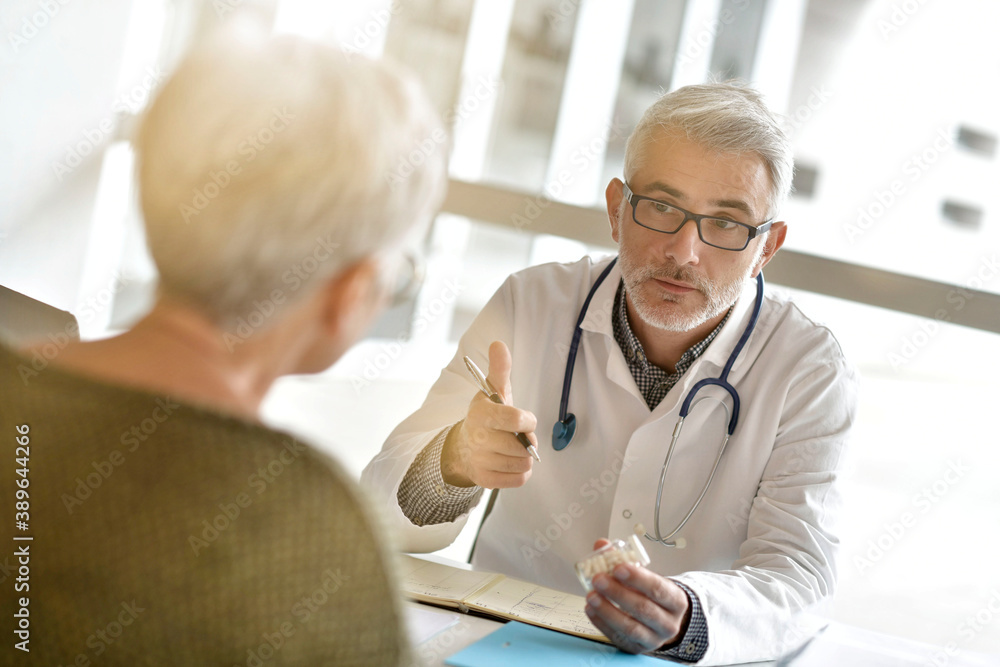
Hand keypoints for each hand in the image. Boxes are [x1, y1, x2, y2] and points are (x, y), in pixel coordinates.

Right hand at [440, 340, 537, 488]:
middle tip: (517, 436)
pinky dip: (521, 473)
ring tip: (512, 448)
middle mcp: (478, 439)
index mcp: (481, 414)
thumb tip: (499, 344)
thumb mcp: (493, 392)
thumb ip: (499, 369)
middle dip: (527, 441)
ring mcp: (480, 461)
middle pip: (522, 446)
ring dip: (524, 457)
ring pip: (523, 464)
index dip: (528, 421)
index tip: (525, 420)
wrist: (465, 447)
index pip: (516, 419)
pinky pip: (518, 480)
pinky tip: (511, 462)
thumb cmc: (487, 417)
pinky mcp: (485, 480)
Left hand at [584, 539, 690, 653]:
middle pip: (643, 608)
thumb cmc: (652, 595)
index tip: (618, 567)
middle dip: (618, 593)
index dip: (638, 578)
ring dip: (607, 610)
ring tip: (591, 596)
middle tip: (598, 579)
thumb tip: (602, 545)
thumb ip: (623, 559)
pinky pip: (618, 637)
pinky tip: (590, 609)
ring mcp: (654, 639)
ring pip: (630, 627)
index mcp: (675, 600)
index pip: (658, 588)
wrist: (663, 621)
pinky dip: (602, 623)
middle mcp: (668, 622)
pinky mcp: (637, 648)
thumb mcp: (646, 577)